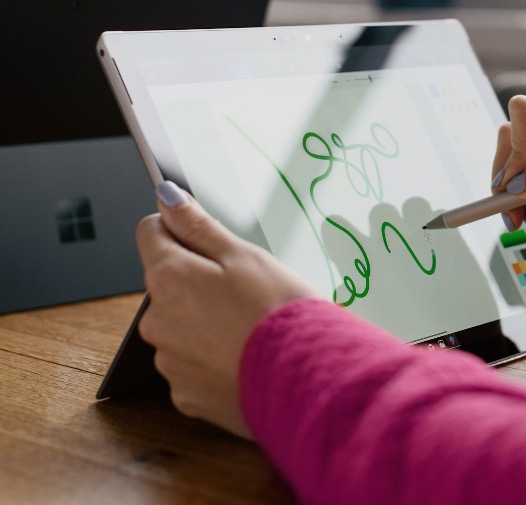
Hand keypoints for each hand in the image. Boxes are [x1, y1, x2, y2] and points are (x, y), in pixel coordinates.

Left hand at [136, 181, 318, 437]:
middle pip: (167, 284)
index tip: (209, 238)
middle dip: (198, 282)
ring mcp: (169, 363)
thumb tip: (166, 198)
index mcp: (168, 278)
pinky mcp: (186, 397)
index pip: (150, 233)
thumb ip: (198, 226)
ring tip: (250, 328)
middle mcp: (157, 322)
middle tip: (246, 289)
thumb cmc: (279, 312)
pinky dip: (214, 360)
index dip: (180, 228)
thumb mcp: (245, 255)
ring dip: (206, 323)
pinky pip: (193, 367)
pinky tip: (246, 357)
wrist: (306, 379)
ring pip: (181, 327)